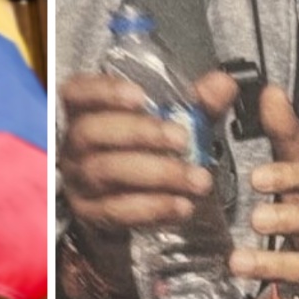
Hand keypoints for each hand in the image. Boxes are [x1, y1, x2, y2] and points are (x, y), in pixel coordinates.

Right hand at [57, 71, 238, 298]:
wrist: (126, 204)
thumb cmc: (145, 152)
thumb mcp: (173, 123)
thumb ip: (196, 103)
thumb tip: (223, 84)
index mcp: (87, 113)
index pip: (77, 92)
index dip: (104, 91)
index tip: (140, 96)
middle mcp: (75, 146)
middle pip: (93, 132)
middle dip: (140, 133)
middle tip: (182, 139)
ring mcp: (79, 181)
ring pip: (108, 172)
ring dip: (157, 174)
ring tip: (197, 179)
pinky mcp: (91, 214)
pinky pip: (118, 210)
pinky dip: (154, 208)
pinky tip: (182, 205)